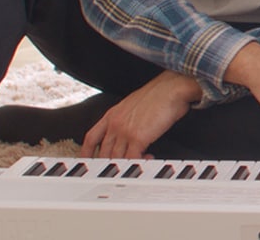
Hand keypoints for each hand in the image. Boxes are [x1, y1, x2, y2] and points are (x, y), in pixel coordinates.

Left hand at [80, 70, 200, 158]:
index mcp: (112, 114)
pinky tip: (149, 159)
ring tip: (137, 166)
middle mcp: (115, 123)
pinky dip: (140, 164)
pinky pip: (133, 159)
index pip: (91, 138)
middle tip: (119, 171)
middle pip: (103, 153)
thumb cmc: (160, 93)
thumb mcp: (135, 104)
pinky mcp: (138, 137)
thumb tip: (132, 129)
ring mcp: (125, 131)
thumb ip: (128, 118)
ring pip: (116, 158)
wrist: (172, 87)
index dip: (87, 153)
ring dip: (126, 166)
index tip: (87, 162)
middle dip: (109, 165)